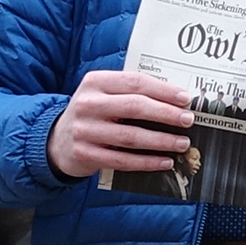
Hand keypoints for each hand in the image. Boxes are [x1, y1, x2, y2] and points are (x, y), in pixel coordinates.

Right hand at [47, 69, 196, 179]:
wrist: (57, 141)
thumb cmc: (93, 114)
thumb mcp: (104, 94)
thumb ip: (132, 92)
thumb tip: (176, 100)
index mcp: (95, 82)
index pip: (135, 82)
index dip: (163, 90)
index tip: (185, 99)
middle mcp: (87, 104)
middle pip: (135, 107)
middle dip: (166, 114)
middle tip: (188, 120)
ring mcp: (84, 130)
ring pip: (130, 136)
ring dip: (161, 141)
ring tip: (182, 143)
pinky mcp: (85, 154)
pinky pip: (122, 160)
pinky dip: (146, 162)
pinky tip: (164, 161)